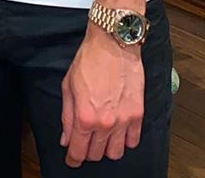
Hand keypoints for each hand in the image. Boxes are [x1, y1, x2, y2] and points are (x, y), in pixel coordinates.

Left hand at [60, 26, 144, 166]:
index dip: (73, 159)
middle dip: (88, 151)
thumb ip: (67, 116)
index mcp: (84, 117)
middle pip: (96, 154)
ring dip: (107, 148)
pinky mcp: (138, 114)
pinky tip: (119, 130)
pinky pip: (133, 141)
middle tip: (85, 141)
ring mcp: (123, 121)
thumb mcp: (68, 86)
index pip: (78, 151)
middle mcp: (105, 123)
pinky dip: (125, 140)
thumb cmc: (88, 61)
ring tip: (102, 136)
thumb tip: (66, 139)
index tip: (72, 160)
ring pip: (116, 153)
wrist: (113, 44)